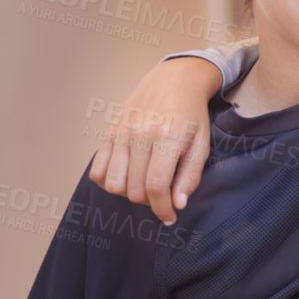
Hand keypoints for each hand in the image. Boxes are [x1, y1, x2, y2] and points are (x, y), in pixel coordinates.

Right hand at [87, 58, 220, 222]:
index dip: (162, 209)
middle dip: (150, 201)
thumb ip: (190, 175)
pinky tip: (127, 175)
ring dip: (129, 193)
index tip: (169, 217)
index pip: (156, 186)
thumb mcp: (201, 143)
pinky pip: (97, 171)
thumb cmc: (191, 114)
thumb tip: (177, 204)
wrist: (172, 81)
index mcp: (167, 137)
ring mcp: (120, 133)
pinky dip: (109, 181)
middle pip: (134, 189)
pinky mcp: (109, 133)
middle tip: (162, 194)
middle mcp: (139, 134)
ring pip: (113, 184)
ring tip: (144, 184)